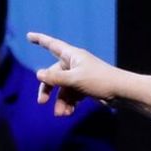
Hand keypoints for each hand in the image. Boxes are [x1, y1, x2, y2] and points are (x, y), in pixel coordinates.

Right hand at [27, 31, 150, 115]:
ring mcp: (80, 76)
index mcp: (72, 55)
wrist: (121, 92)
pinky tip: (68, 113)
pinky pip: (72, 94)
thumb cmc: (99, 80)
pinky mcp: (85, 87)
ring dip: (60, 101)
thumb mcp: (74, 80)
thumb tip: (39, 74)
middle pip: (54, 74)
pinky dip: (69, 103)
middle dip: (48, 89)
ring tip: (62, 114)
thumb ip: (55, 78)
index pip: (52, 45)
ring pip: (63, 88)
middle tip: (41, 102)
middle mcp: (75, 64)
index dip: (40, 40)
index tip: (29, 36)